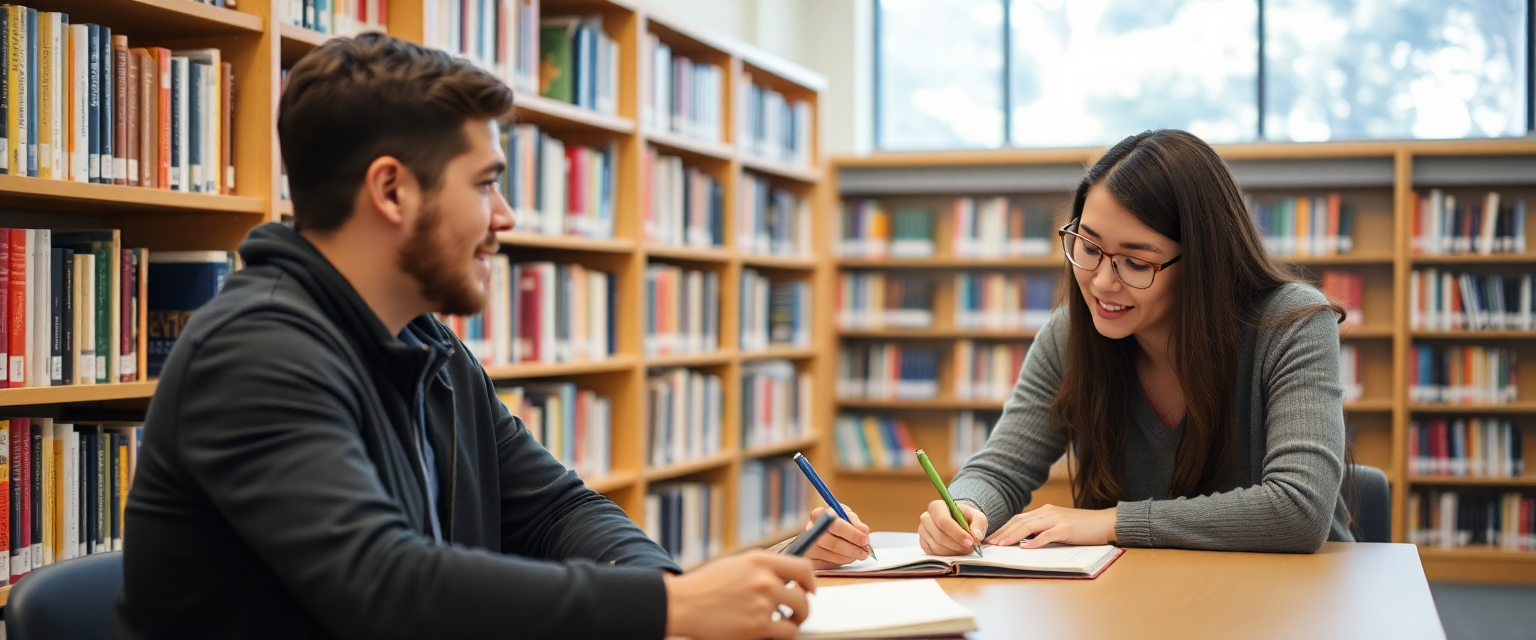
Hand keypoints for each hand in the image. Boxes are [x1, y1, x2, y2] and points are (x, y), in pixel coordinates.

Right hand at [662, 550, 816, 639]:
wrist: (682, 604)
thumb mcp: (735, 565)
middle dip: (803, 607)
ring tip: (785, 623)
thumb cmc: (705, 586)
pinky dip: (783, 634)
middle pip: (803, 595)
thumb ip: (761, 568)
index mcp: (759, 560)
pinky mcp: (757, 627)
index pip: (802, 567)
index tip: (810, 589)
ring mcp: (762, 604)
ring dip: (794, 621)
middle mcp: (764, 579)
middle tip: (796, 612)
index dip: (811, 581)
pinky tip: (773, 632)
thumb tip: (785, 577)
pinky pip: (786, 632)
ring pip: (797, 615)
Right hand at [801, 505, 871, 568]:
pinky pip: (828, 565)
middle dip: (853, 549)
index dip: (853, 534)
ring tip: (859, 555)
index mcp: (818, 514)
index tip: (866, 540)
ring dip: (849, 557)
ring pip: (832, 556)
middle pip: (833, 543)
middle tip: (865, 552)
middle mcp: (809, 530)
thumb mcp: (845, 513)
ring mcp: (808, 545)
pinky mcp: (810, 559)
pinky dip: (841, 563)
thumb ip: (854, 521)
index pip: (836, 526)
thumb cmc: (834, 519)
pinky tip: (848, 558)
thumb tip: (864, 530)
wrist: (819, 528)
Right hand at [917, 499, 988, 555]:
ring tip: (965, 549)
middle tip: (970, 548)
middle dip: (956, 545)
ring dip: (953, 551)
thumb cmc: (965, 517)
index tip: (970, 541)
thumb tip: (976, 536)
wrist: (958, 521)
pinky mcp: (923, 543)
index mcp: (937, 506)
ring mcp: (922, 531)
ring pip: (936, 546)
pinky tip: (956, 551)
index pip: (943, 521)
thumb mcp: (977, 516)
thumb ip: (979, 524)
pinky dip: (946, 555)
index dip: (957, 533)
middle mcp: (926, 518)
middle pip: (939, 535)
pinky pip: (933, 553)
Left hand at [985, 504, 1116, 547]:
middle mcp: (1048, 512)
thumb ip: (1043, 531)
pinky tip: (1025, 548)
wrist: (1106, 523)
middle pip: (1019, 521)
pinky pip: (1047, 534)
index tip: (992, 538)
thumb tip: (1024, 542)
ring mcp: (1057, 519)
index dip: (1003, 528)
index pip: (1018, 519)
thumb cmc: (1083, 528)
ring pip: (1028, 526)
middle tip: (990, 543)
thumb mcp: (1059, 527)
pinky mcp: (1067, 528)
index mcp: (1045, 511)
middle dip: (1002, 533)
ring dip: (1012, 536)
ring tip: (1001, 545)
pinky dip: (1035, 541)